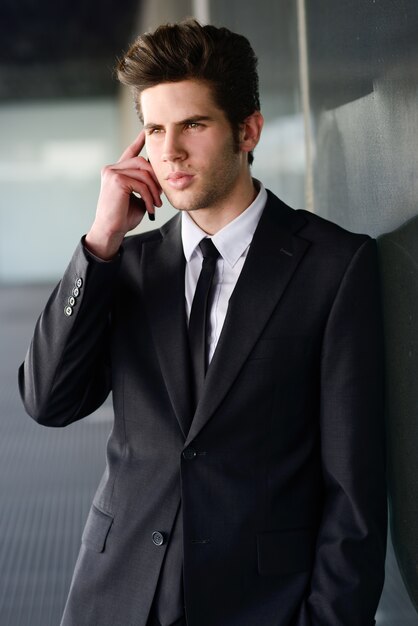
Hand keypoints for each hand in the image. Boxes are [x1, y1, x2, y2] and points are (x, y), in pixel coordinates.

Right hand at [85, 131, 161, 259]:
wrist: (111, 231)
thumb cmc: (123, 217)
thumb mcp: (138, 198)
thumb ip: (145, 185)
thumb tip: (159, 176)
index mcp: (116, 172)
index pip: (129, 153)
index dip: (138, 141)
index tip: (146, 132)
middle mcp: (111, 169)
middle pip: (142, 162)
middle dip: (155, 178)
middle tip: (161, 196)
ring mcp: (112, 173)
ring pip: (143, 172)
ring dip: (154, 190)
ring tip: (156, 205)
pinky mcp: (116, 180)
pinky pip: (141, 184)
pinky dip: (149, 197)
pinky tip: (150, 208)